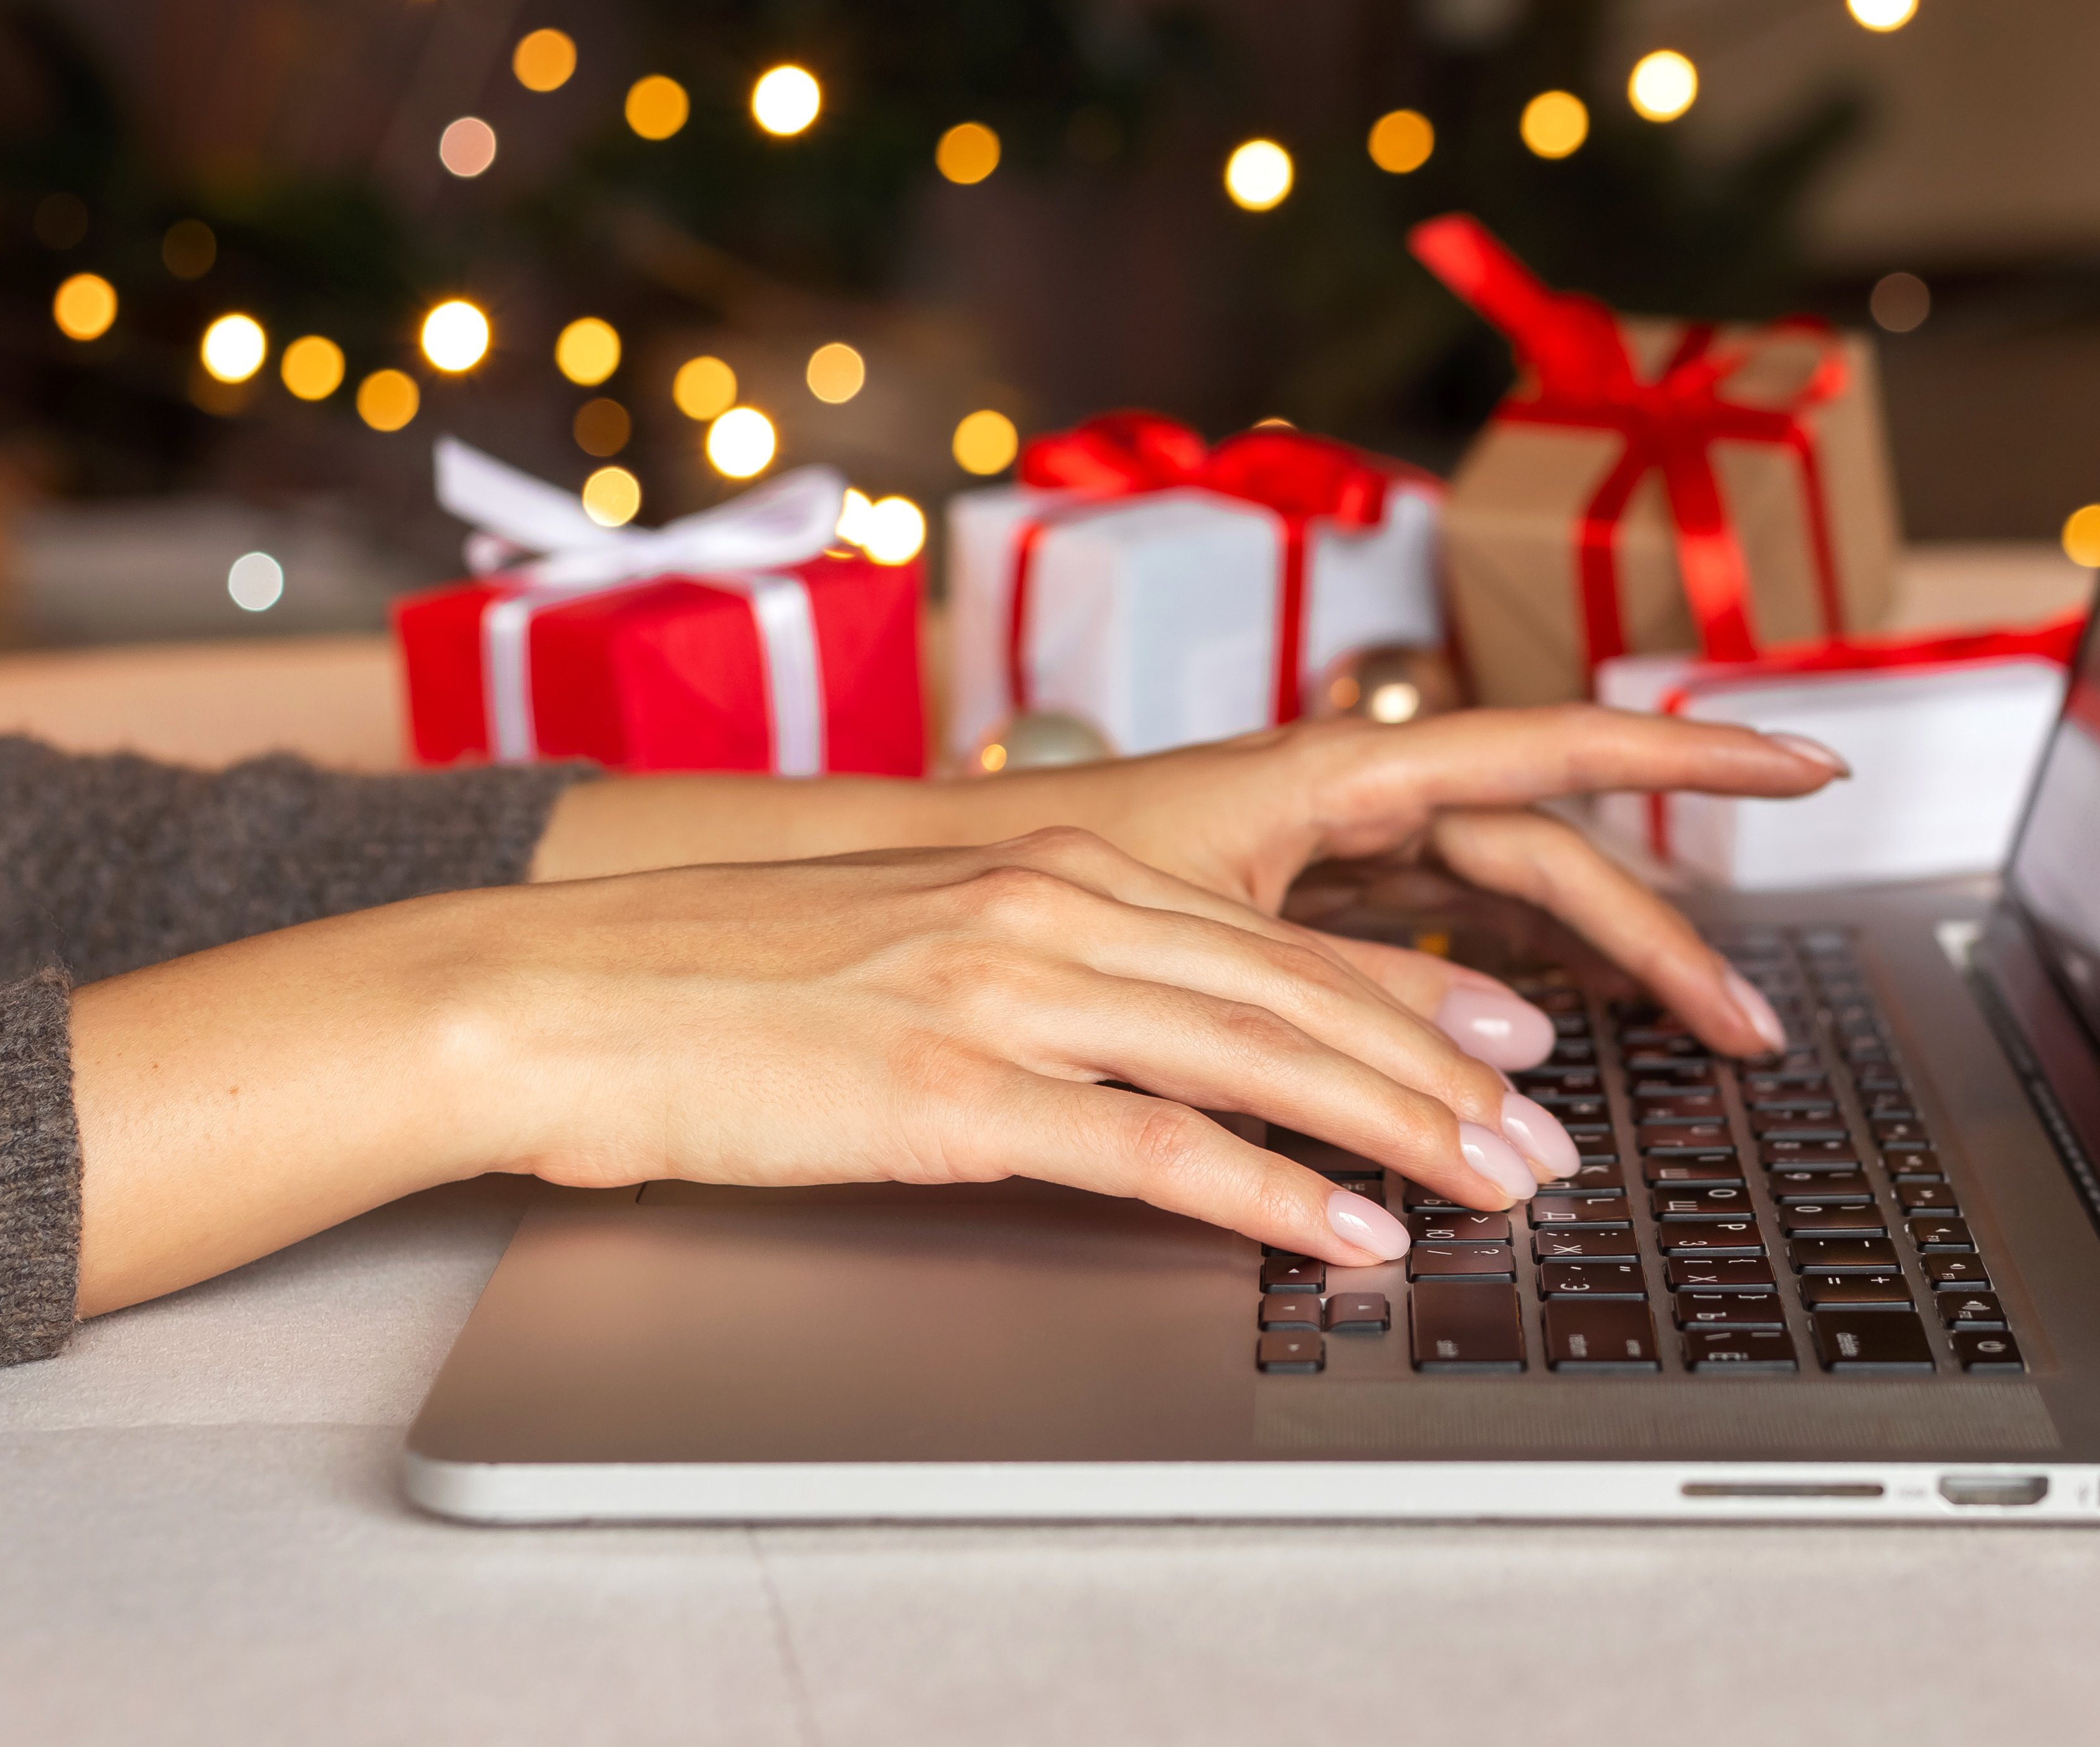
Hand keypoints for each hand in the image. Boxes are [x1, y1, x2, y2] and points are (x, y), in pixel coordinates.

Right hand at [68, 828, 1592, 1316]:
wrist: (556, 995)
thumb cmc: (724, 987)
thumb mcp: (920, 952)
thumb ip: (1047, 977)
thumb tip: (1152, 1046)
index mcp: (1049, 865)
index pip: (1277, 940)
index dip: (1415, 995)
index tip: (1509, 1044)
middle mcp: (1050, 906)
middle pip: (1300, 994)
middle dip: (1445, 1073)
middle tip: (1544, 1138)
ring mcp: (1004, 994)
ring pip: (1259, 1058)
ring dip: (1399, 1131)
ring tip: (1496, 1188)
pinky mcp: (950, 1092)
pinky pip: (1151, 1148)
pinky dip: (1269, 1194)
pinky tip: (1345, 1233)